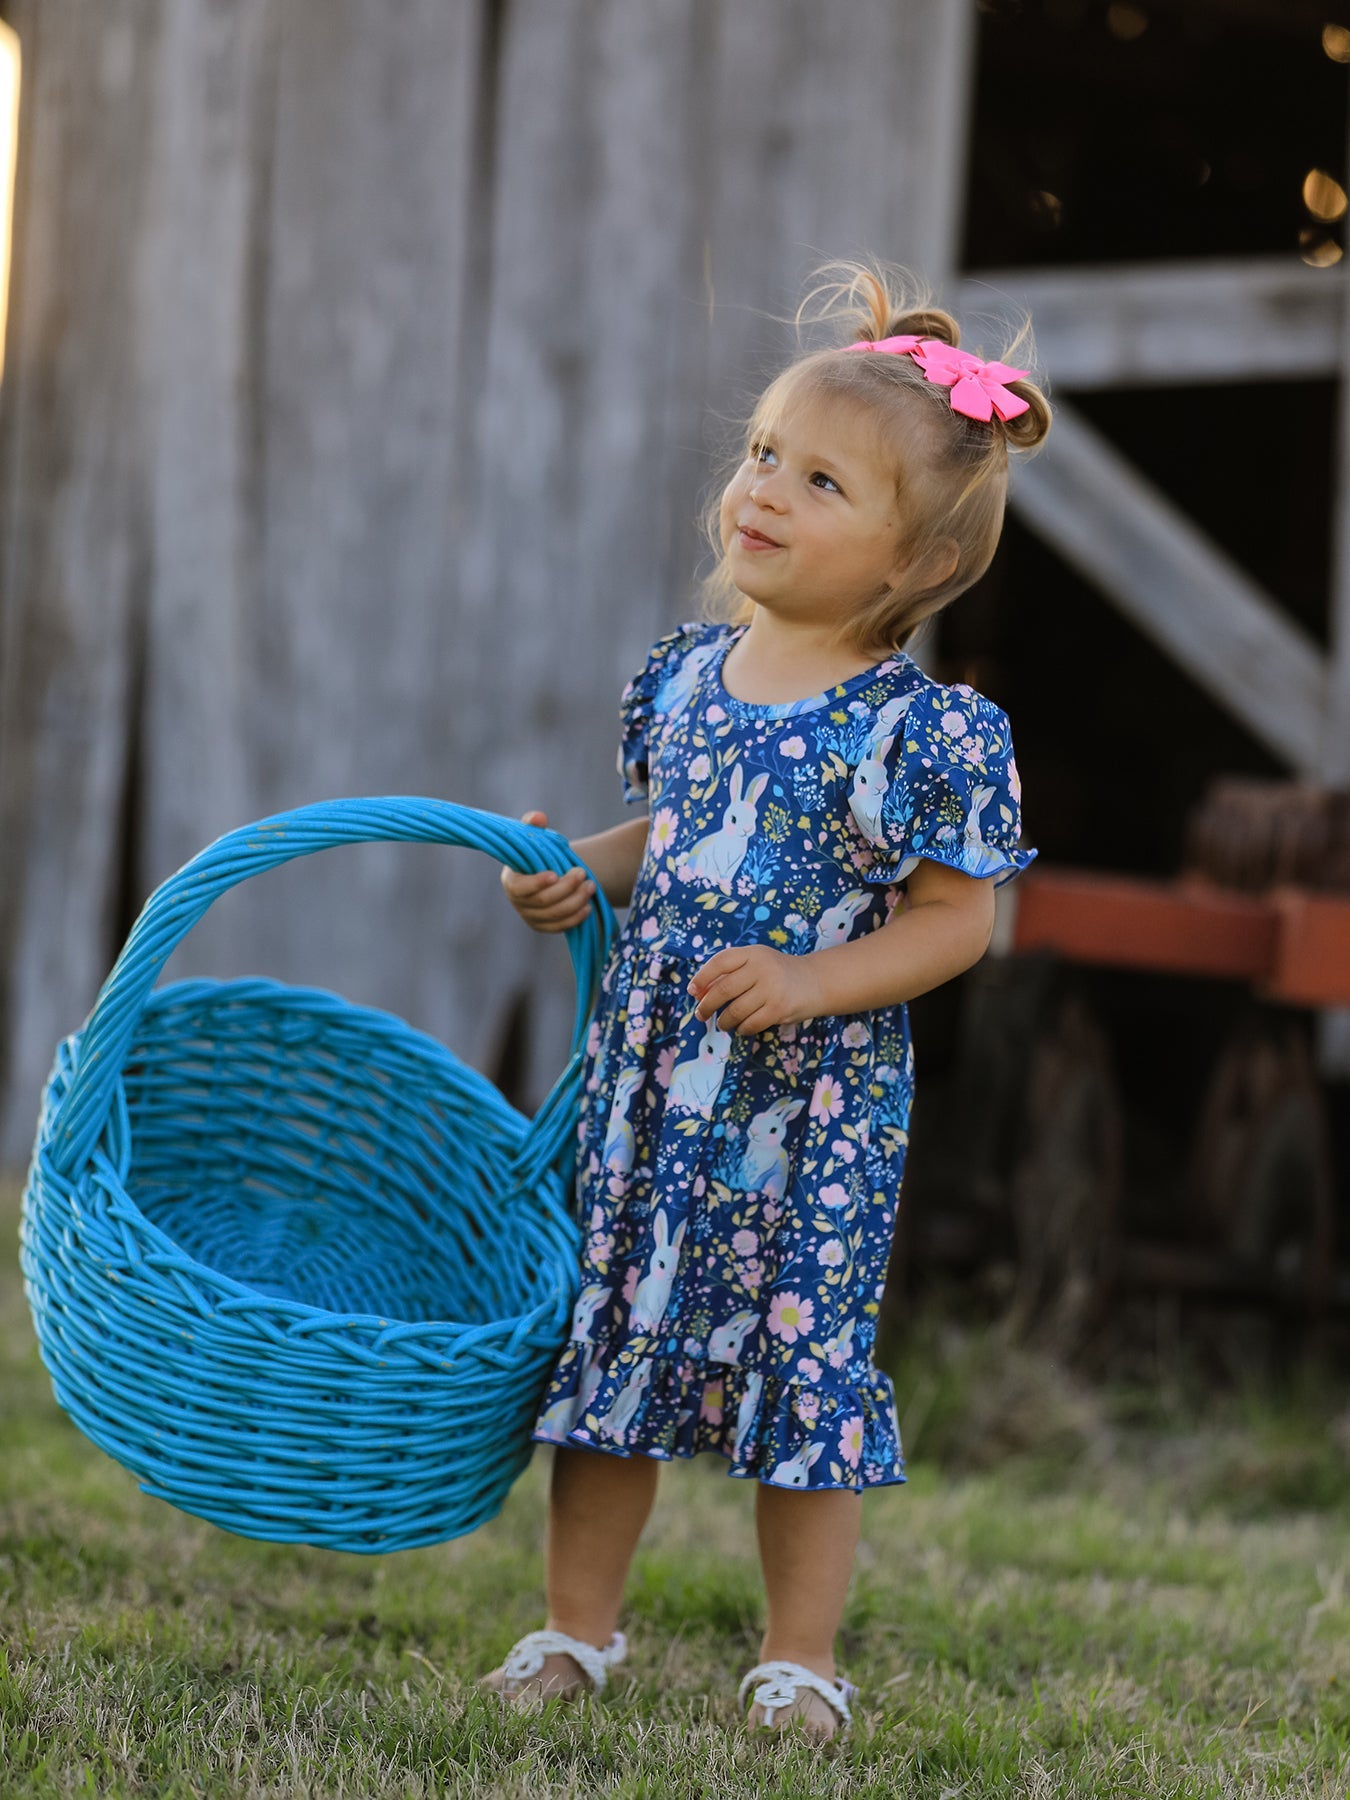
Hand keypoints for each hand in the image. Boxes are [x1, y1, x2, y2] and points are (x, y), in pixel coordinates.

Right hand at [500, 810, 595, 932]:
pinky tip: (588, 906)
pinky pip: (560, 927)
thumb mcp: (536, 837)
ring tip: (591, 886)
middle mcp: (518, 902)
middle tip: (583, 874)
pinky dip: (575, 918)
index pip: (520, 888)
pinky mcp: (544, 926)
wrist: (549, 873)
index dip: (537, 883)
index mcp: (511, 881)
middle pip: (543, 901)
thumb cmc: (539, 853)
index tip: (555, 874)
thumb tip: (538, 817)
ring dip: (575, 902)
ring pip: (554, 915)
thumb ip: (534, 825)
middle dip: (565, 888)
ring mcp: (531, 916)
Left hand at [687, 945, 819, 1036]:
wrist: (815, 982)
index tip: (692, 991)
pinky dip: (742, 1029)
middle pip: (723, 989)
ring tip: (723, 1023)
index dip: (702, 977)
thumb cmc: (777, 973)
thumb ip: (729, 973)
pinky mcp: (779, 1009)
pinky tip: (742, 1028)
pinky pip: (750, 1024)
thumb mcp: (756, 963)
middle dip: (707, 1005)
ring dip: (724, 1021)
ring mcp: (772, 989)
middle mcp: (762, 968)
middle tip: (701, 1014)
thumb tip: (697, 994)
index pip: (720, 962)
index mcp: (753, 953)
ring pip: (735, 1011)